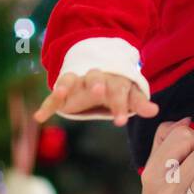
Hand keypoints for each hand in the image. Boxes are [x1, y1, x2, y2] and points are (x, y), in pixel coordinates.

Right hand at [33, 69, 159, 125]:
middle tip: (99, 92)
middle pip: (95, 78)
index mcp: (113, 80)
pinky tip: (39, 117)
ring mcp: (77, 83)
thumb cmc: (116, 87)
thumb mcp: (128, 94)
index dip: (120, 105)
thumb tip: (154, 111)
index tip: (120, 121)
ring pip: (71, 79)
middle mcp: (94, 78)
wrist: (99, 72)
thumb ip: (138, 103)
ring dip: (66, 85)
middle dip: (97, 84)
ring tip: (60, 93)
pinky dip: (46, 105)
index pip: (119, 90)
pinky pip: (53, 97)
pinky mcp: (63, 91)